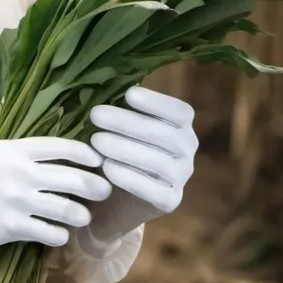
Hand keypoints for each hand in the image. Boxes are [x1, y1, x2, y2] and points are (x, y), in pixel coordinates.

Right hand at [0, 136, 112, 251]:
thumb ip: (15, 154)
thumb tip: (45, 157)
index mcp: (11, 149)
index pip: (59, 147)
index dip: (84, 153)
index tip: (97, 158)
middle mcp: (18, 173)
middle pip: (71, 177)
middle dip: (95, 184)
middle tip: (104, 190)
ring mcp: (16, 201)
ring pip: (66, 208)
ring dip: (79, 213)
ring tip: (82, 216)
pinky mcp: (10, 228)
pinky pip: (48, 232)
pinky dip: (58, 235)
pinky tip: (57, 235)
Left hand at [83, 85, 197, 245]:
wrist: (115, 194)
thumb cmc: (119, 145)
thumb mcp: (122, 123)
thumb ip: (122, 106)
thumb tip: (104, 82)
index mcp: (181, 125)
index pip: (180, 112)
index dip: (156, 102)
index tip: (128, 94)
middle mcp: (187, 150)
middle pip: (164, 135)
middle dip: (127, 123)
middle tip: (95, 115)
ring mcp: (182, 177)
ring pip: (159, 162)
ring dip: (125, 149)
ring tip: (96, 140)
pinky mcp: (170, 201)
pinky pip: (153, 190)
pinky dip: (129, 177)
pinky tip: (107, 168)